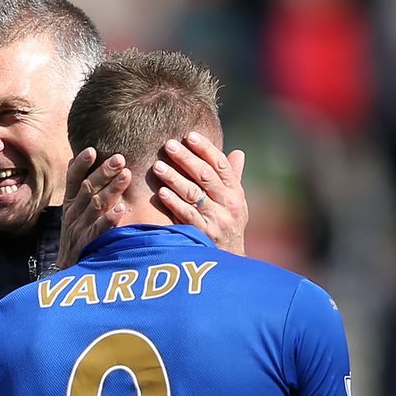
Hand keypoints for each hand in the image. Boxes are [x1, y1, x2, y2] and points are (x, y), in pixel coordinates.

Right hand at [57, 148, 131, 268]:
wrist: (68, 269)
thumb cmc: (76, 234)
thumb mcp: (71, 210)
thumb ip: (76, 187)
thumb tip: (76, 158)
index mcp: (69, 203)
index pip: (73, 179)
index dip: (81, 165)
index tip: (91, 150)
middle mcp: (72, 213)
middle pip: (87, 189)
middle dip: (103, 173)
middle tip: (119, 159)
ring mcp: (79, 229)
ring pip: (96, 206)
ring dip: (111, 190)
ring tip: (126, 175)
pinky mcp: (88, 244)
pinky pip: (99, 230)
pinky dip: (110, 219)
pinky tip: (121, 209)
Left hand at [152, 132, 247, 255]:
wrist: (229, 260)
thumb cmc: (228, 225)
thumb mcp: (236, 202)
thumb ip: (233, 178)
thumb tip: (237, 152)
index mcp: (235, 192)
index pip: (221, 165)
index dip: (206, 149)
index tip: (190, 135)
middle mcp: (228, 204)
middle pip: (205, 175)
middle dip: (186, 158)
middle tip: (168, 145)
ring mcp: (217, 219)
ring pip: (193, 193)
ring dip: (174, 178)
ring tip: (158, 166)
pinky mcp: (204, 234)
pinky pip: (187, 215)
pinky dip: (174, 202)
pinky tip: (161, 192)